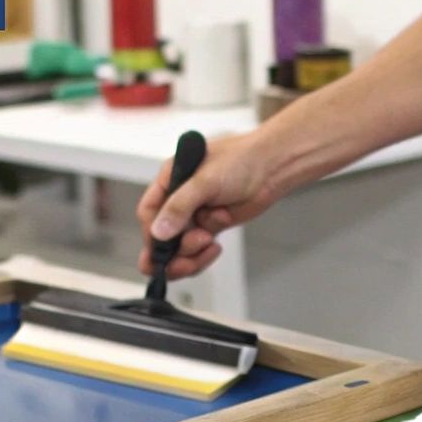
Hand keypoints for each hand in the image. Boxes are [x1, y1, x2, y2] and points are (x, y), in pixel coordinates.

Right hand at [134, 132, 282, 278]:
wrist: (273, 167)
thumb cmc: (240, 160)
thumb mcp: (205, 181)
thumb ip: (179, 206)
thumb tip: (158, 232)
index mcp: (170, 180)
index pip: (149, 212)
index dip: (152, 233)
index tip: (162, 248)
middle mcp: (179, 199)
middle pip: (162, 236)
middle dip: (172, 251)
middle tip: (184, 261)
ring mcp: (195, 215)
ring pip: (180, 247)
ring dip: (191, 253)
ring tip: (209, 242)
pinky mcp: (212, 227)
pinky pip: (198, 250)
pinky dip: (204, 254)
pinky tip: (216, 246)